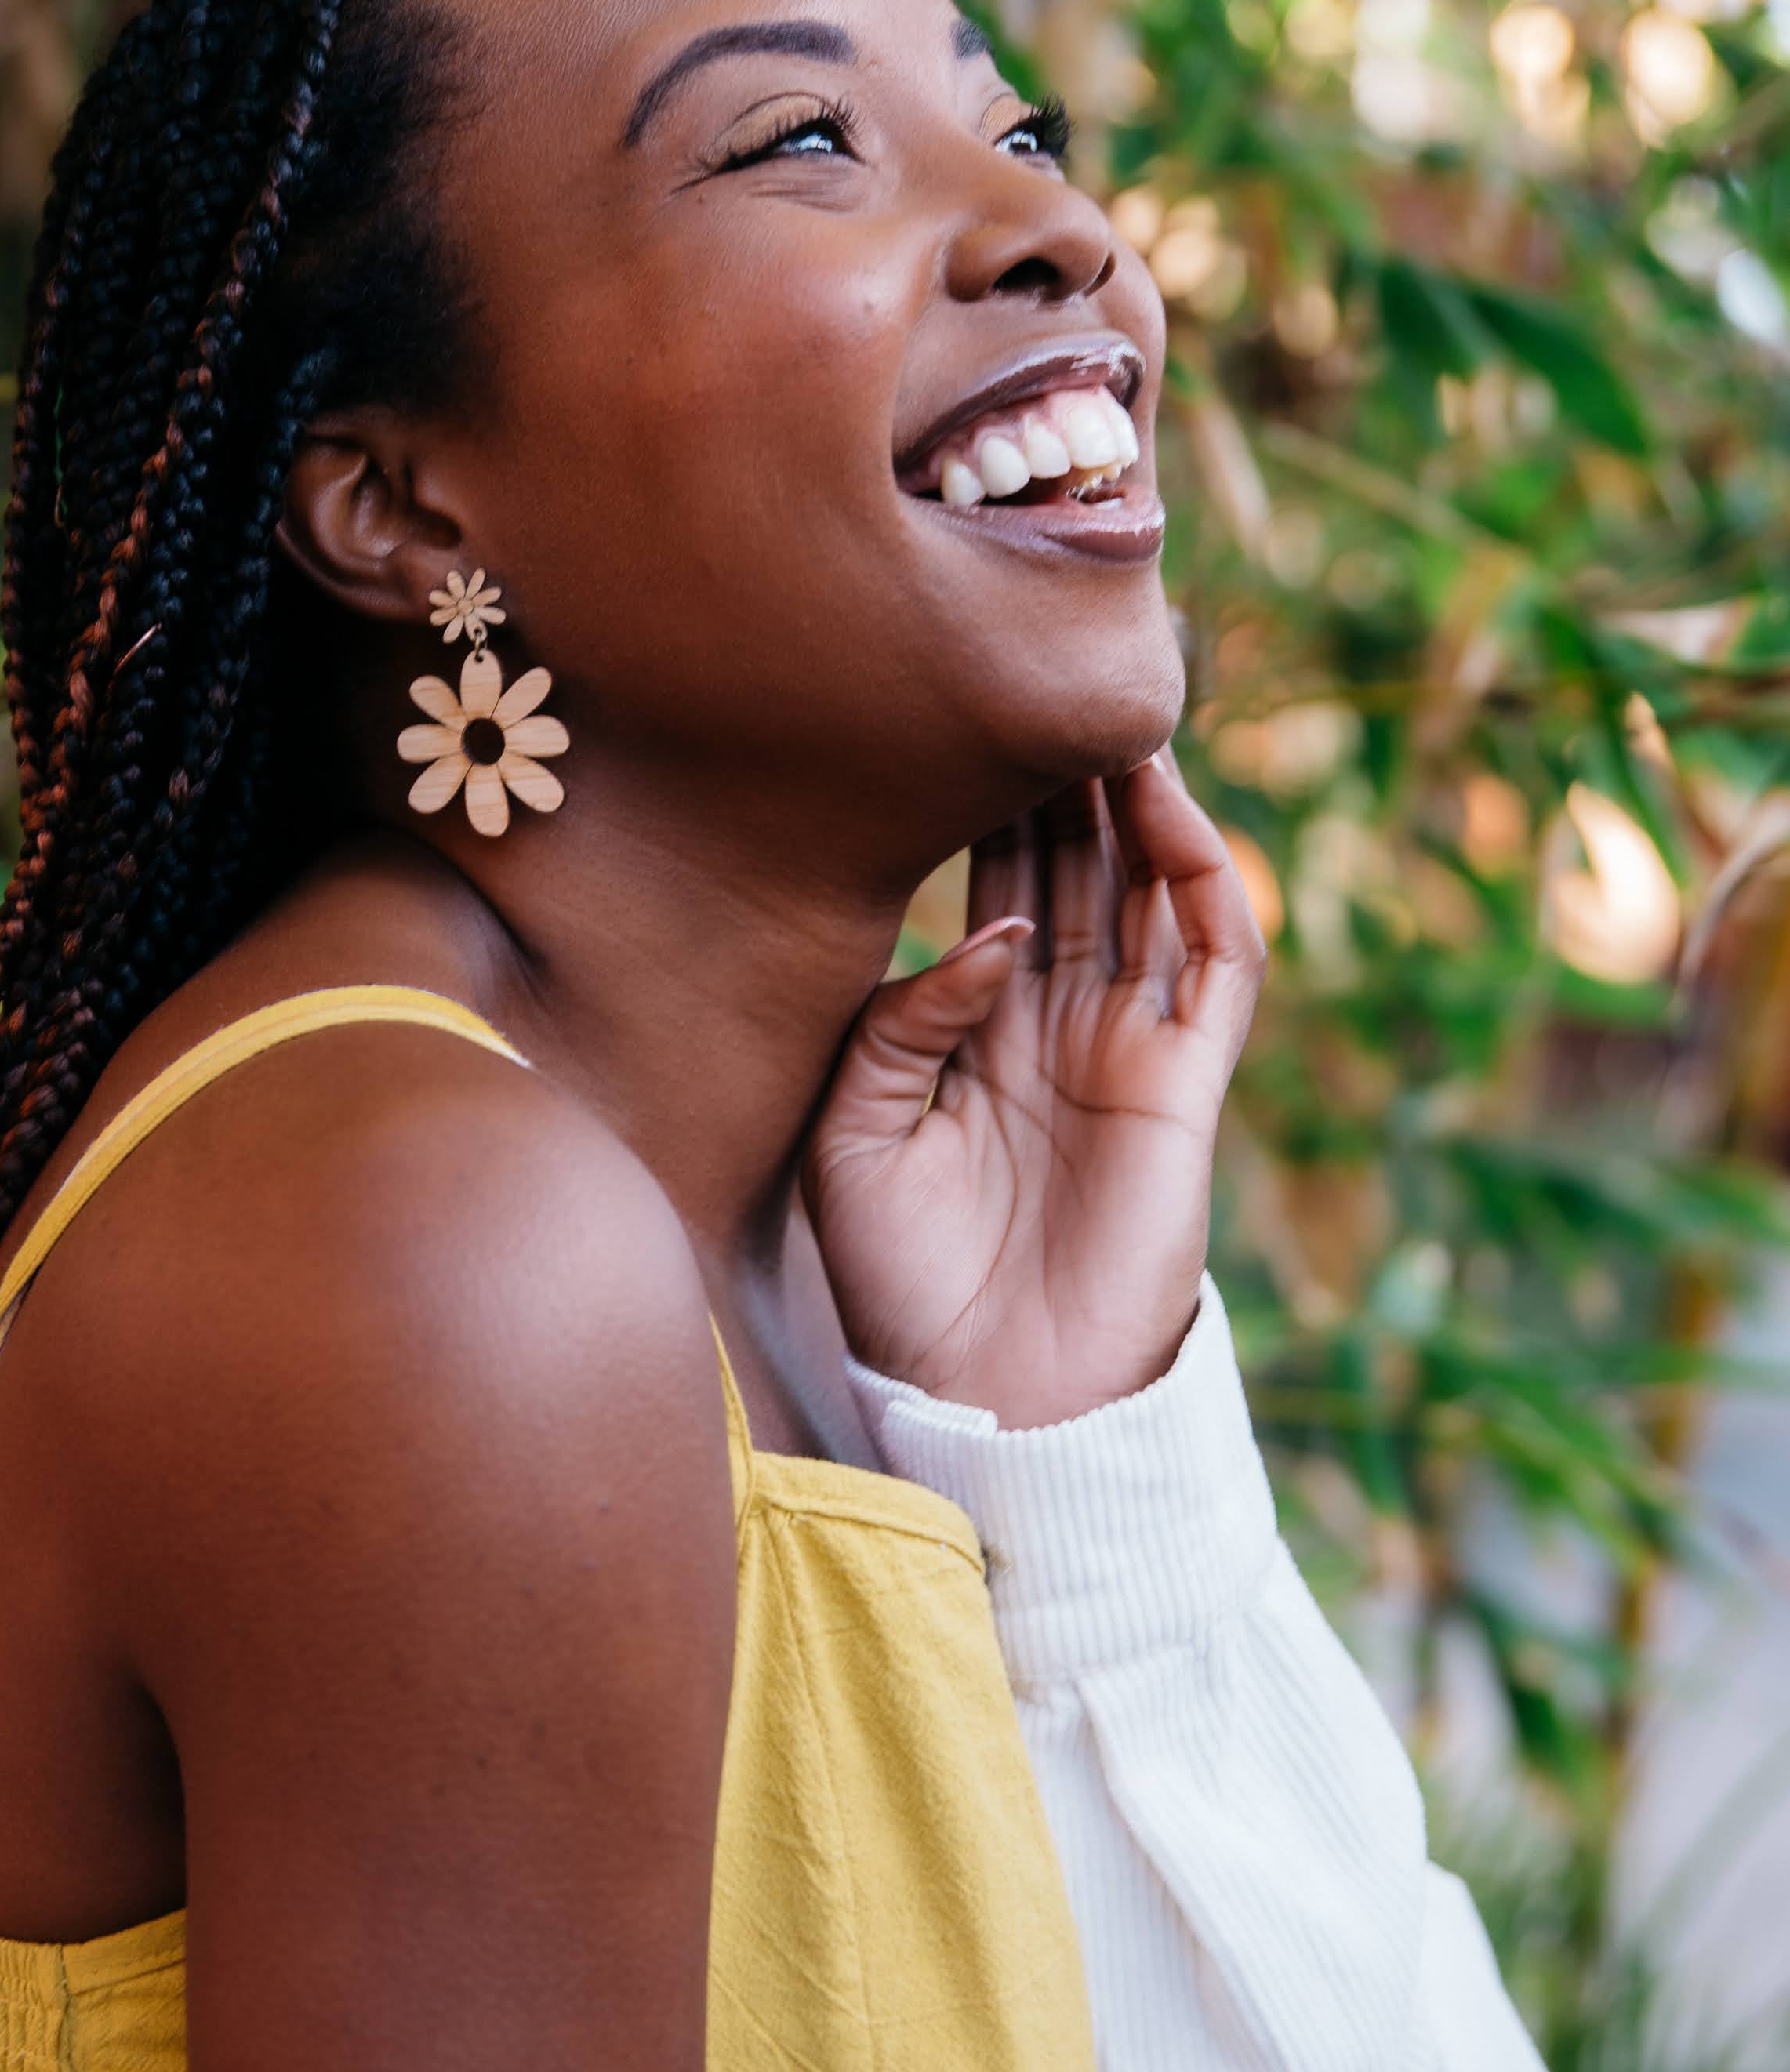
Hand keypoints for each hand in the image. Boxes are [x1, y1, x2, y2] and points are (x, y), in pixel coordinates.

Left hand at [803, 752, 1266, 1430]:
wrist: (982, 1398)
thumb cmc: (901, 1283)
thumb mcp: (853, 1133)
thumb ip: (903, 1021)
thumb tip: (990, 934)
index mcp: (980, 1029)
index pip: (1002, 880)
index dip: (995, 800)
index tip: (964, 709)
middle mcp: (1062, 1023)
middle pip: (1081, 864)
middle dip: (1067, 774)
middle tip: (1046, 673)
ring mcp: (1133, 1049)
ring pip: (1155, 889)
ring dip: (1140, 801)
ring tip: (1110, 713)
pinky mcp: (1188, 1085)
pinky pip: (1218, 958)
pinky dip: (1203, 876)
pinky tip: (1164, 808)